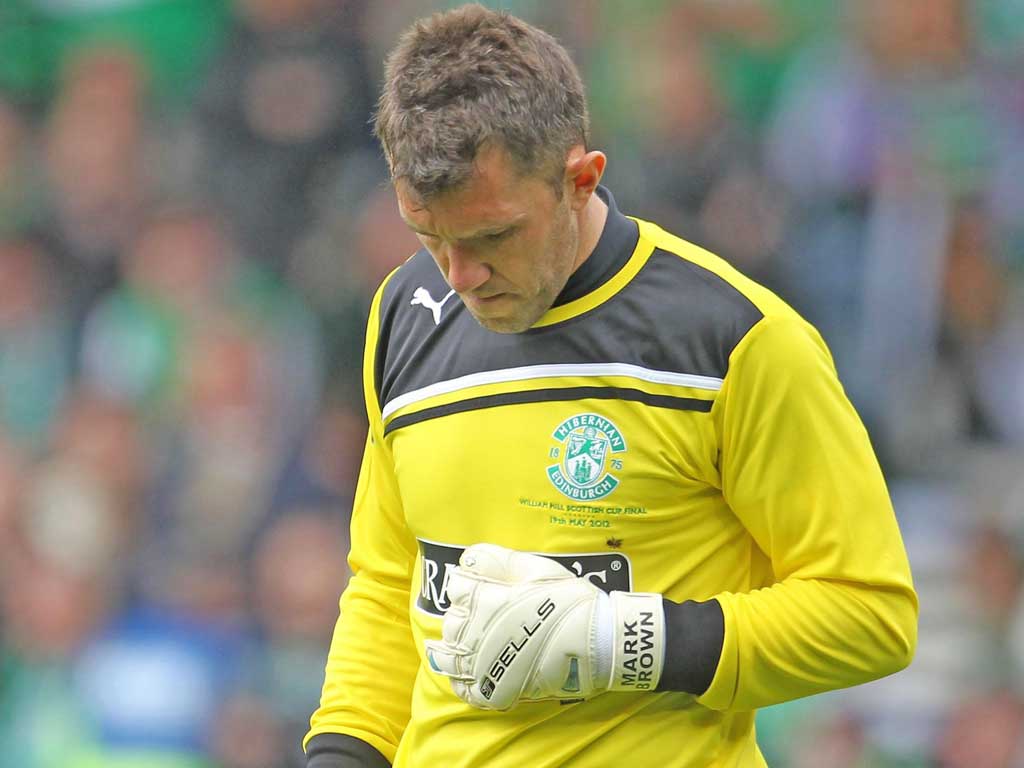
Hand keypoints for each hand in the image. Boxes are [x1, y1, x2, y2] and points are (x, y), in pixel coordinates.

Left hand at [424, 543, 664, 709]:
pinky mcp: (494, 692)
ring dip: (454, 646)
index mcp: (488, 601)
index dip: (465, 583)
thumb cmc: (569, 601)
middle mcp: (479, 634)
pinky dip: (461, 679)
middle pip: (451, 621)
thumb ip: (500, 560)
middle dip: (462, 613)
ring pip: (450, 655)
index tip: (476, 584)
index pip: (457, 587)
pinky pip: (464, 689)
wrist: (598, 643)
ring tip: (468, 640)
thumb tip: (469, 557)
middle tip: (480, 612)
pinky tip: (469, 670)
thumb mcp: (538, 569)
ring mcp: (485, 666)